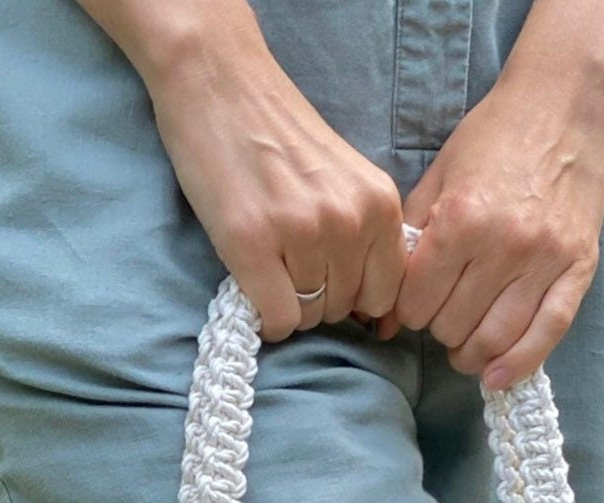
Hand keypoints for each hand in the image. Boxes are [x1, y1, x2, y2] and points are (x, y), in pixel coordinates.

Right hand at [124, 4, 408, 340]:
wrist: (219, 83)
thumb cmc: (281, 135)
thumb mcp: (348, 180)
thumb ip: (367, 234)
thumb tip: (371, 314)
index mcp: (380, 205)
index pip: (384, 295)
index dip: (353, 295)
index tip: (328, 277)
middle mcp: (349, 221)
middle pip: (343, 310)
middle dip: (317, 298)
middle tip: (288, 257)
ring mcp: (301, 232)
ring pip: (308, 318)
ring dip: (287, 302)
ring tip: (268, 256)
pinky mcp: (252, 243)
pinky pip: (276, 319)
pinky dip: (264, 315)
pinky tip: (252, 279)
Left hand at [374, 49, 603, 387]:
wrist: (564, 104)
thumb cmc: (494, 137)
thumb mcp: (439, 177)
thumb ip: (410, 240)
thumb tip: (383, 312)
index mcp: (460, 220)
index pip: (416, 304)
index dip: (408, 310)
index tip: (415, 302)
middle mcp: (502, 245)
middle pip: (452, 326)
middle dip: (439, 327)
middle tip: (443, 313)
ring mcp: (543, 261)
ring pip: (493, 341)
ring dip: (471, 353)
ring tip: (465, 344)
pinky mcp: (577, 269)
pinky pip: (547, 335)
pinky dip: (518, 365)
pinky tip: (498, 377)